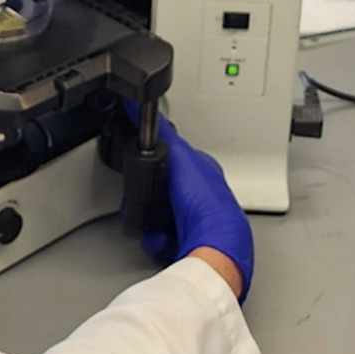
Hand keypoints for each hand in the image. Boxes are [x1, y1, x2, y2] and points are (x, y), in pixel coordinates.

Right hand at [122, 101, 253, 302]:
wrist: (214, 245)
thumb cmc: (207, 202)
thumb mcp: (181, 157)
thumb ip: (163, 134)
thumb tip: (141, 108)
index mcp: (202, 173)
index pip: (173, 161)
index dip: (154, 163)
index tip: (142, 165)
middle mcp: (200, 197)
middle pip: (161, 191)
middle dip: (149, 197)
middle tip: (147, 200)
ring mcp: (193, 222)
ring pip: (157, 215)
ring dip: (151, 220)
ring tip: (157, 222)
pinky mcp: (185, 243)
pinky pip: (158, 238)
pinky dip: (155, 239)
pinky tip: (162, 239)